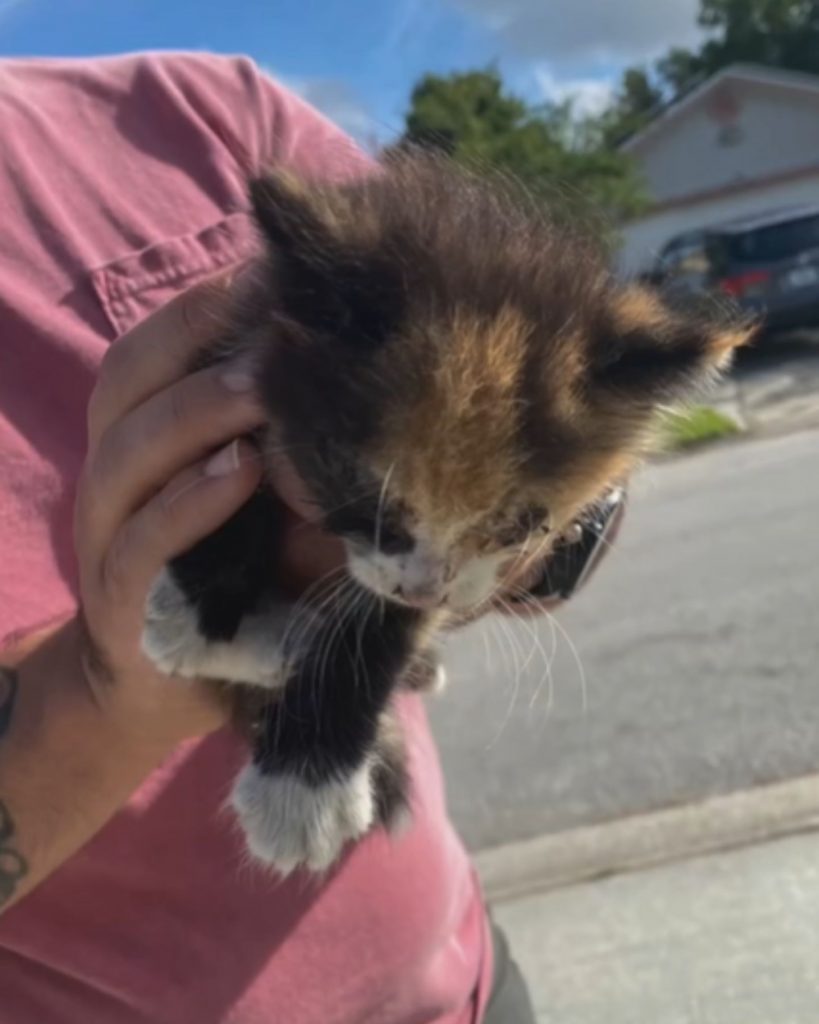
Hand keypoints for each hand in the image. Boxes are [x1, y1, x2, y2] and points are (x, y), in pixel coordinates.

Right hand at [72, 269, 342, 748]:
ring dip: (194, 411)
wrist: (172, 690)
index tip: (268, 274)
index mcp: (144, 439)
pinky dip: (191, 500)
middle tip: (270, 317)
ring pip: (126, 452)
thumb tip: (377, 392)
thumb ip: (304, 455)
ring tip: (259, 386)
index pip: (153, 353)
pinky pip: (145, 540)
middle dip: (193, 339)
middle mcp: (115, 475)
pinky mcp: (121, 598)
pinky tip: (240, 471)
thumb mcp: (277, 507)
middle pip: (126, 382)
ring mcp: (108, 536)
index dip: (200, 309)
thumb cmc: (239, 582)